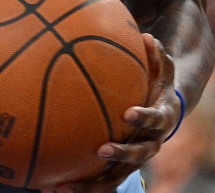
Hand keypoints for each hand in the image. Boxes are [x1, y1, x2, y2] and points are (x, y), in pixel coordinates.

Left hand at [46, 34, 179, 192]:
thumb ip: (157, 56)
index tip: (128, 113)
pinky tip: (49, 188)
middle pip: (138, 156)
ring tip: (64, 186)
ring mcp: (133, 161)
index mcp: (161, 120)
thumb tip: (147, 37)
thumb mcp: (162, 71)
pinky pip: (98, 182)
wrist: (165, 115)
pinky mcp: (117, 170)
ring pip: (115, 178)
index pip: (155, 120)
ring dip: (92, 184)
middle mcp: (149, 145)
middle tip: (101, 150)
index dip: (144, 118)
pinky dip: (78, 187)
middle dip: (121, 155)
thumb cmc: (157, 87)